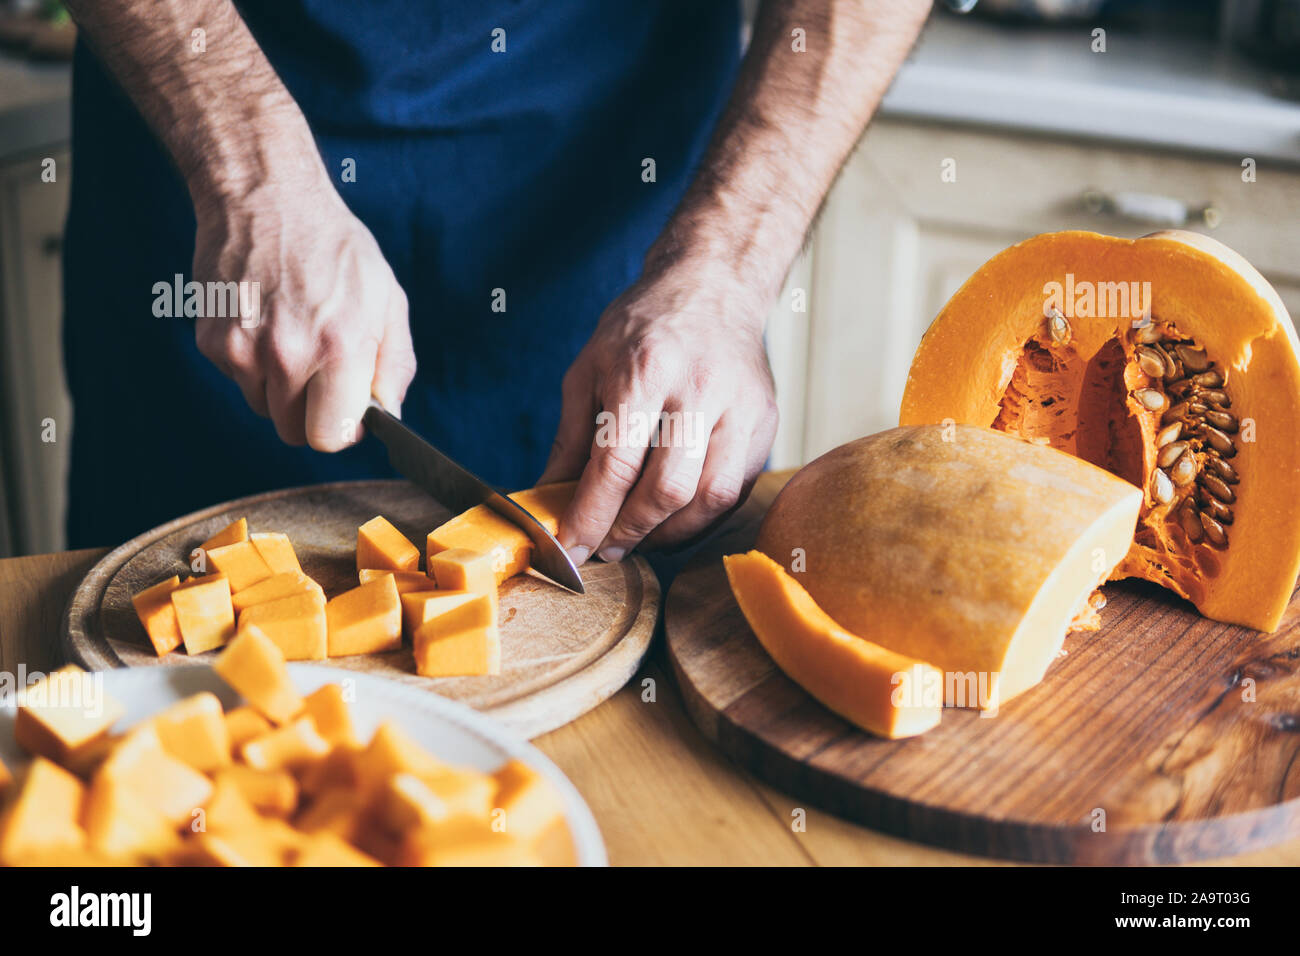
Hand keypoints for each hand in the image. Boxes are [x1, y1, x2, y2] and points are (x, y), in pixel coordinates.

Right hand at [191, 180, 414, 449]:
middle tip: (322, 376)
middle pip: (294, 432)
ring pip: (264, 407)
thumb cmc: (334, 247)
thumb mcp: (387, 298)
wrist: (265, 196)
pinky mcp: (212, 341)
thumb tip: (388, 413)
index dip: (343, 430)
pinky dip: (252, 362)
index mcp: (340, 347)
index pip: (331, 437)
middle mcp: (287, 354)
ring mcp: (242, 350)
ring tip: (293, 335)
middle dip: (312, 415)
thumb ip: (395, 364)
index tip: (347, 412)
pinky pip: (238, 379)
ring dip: (280, 388)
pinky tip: (265, 319)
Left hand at [539, 258, 778, 562]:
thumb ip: (570, 439)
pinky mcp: (765, 422)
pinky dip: (703, 516)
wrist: (713, 285)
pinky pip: (737, 489)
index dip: (590, 516)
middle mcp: (700, 387)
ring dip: (671, 533)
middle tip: (606, 548)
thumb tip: (548, 499)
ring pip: (712, 497)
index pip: (616, 464)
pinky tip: (674, 519)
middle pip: (668, 488)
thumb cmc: (643, 326)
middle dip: (631, 532)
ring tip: (641, 538)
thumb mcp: (589, 368)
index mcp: (645, 369)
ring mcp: (742, 406)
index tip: (571, 548)